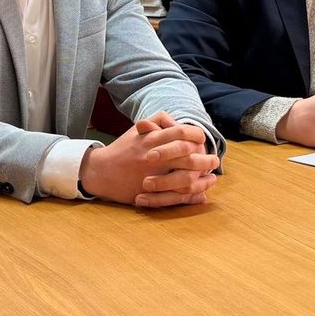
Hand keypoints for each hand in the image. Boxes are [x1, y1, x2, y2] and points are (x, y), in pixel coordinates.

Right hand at [81, 111, 218, 208]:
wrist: (100, 171)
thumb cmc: (122, 149)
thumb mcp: (137, 130)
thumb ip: (157, 121)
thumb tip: (176, 120)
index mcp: (152, 139)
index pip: (182, 133)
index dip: (197, 136)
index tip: (203, 140)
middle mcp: (154, 156)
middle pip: (189, 156)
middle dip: (205, 159)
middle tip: (214, 161)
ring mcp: (152, 175)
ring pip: (185, 178)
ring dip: (202, 178)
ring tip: (211, 177)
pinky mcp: (150, 193)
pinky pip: (176, 195)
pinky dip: (191, 194)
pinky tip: (200, 192)